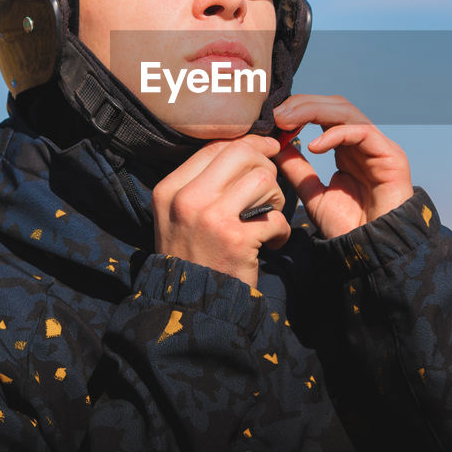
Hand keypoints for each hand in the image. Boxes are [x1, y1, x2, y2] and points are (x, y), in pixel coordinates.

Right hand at [152, 134, 290, 288]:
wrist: (191, 308)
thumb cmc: (193, 257)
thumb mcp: (179, 216)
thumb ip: (204, 183)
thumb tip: (246, 147)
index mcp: (170, 190)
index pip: (214, 147)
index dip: (247, 143)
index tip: (266, 149)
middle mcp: (187, 199)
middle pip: (240, 154)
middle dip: (264, 166)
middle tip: (268, 190)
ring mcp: (211, 219)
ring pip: (263, 179)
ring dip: (275, 198)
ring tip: (267, 219)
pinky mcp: (236, 240)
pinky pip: (276, 217)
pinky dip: (281, 231)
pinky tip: (271, 243)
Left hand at [272, 95, 413, 238]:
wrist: (372, 251)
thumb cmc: (348, 227)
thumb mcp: (313, 194)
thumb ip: (298, 169)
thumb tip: (276, 145)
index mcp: (346, 148)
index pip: (323, 114)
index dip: (297, 110)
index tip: (272, 119)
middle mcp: (363, 142)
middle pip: (334, 105)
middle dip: (303, 104)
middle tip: (277, 114)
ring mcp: (378, 146)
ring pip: (346, 111)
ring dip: (314, 110)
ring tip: (288, 121)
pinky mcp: (391, 155)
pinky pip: (361, 131)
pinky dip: (335, 134)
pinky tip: (314, 146)